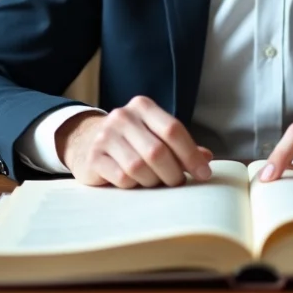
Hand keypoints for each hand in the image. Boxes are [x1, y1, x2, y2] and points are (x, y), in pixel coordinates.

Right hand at [56, 95, 213, 187]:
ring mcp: (105, 136)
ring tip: (155, 182)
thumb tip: (206, 158)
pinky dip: (133, 185)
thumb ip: (179, 145)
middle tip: (177, 182)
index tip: (204, 174)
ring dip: (153, 181)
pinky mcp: (93, 157)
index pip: (173, 129)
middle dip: (173, 173)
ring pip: (139, 167)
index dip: (191, 154)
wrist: (85, 141)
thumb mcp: (154, 135)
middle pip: (157, 151)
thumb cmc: (130, 141)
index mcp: (143, 106)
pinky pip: (122, 178)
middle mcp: (123, 117)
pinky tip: (134, 182)